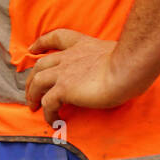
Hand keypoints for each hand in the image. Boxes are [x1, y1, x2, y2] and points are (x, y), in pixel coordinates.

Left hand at [24, 29, 138, 124]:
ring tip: (32, 107)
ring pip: (37, 82)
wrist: (127, 68)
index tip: (33, 49)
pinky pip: (48, 102)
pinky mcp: (63, 89)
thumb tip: (113, 70)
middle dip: (32, 77)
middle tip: (29, 90)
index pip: (56, 38)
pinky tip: (52, 120)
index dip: (42, 43)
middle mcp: (68, 57)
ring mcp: (63, 72)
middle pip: (40, 64)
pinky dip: (47, 112)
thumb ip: (106, 60)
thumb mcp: (115, 54)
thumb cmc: (130, 63)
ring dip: (32, 95)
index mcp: (81, 45)